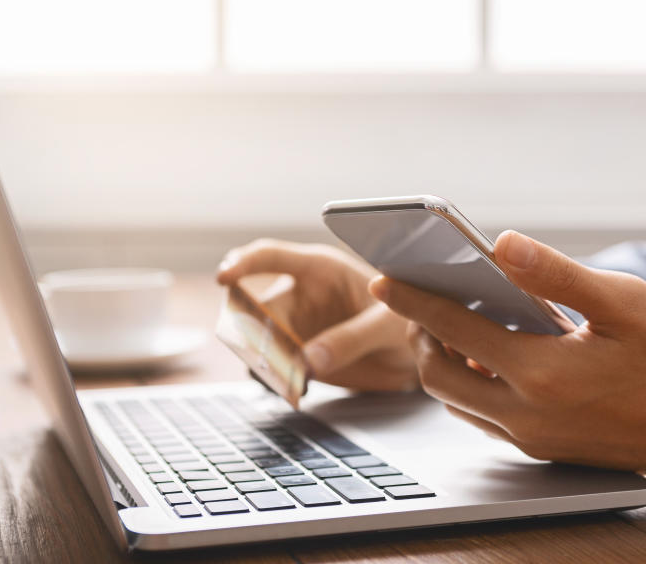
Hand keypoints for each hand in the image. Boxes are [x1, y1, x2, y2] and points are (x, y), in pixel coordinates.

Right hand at [216, 239, 416, 390]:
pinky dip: (274, 380)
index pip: (270, 256)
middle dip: (250, 329)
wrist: (421, 350)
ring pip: (257, 340)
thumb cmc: (411, 316)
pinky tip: (294, 389)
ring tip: (284, 377)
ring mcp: (297, 326)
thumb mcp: (388, 324)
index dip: (243, 262)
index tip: (224, 277)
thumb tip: (308, 360)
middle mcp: (301, 294)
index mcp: (321, 268)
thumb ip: (351, 338)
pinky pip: (273, 368)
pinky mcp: (299, 356)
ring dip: (260, 359)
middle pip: (256, 307)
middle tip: (263, 354)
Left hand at [368, 230, 645, 480]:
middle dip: (420, 337)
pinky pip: (484, 417)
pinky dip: (472, 385)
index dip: (413, 301)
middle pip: (438, 376)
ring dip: (445, 363)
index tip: (383, 278)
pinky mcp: (542, 448)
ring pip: (457, 401)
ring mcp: (532, 437)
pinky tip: (492, 354)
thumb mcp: (622, 302)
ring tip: (458, 323)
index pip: (453, 330)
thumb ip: (556, 273)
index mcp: (543, 372)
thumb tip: (501, 243)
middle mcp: (527, 414)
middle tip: (424, 302)